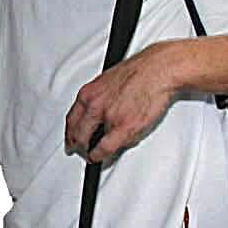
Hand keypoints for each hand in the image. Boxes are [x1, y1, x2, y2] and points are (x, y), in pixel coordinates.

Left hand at [65, 43, 179, 162]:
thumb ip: (99, 99)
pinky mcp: (123, 127)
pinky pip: (105, 149)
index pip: (72, 118)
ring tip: (92, 155)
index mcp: (89, 93)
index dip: (69, 132)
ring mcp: (108, 117)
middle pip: (76, 133)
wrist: (158, 69)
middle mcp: (94, 105)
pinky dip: (100, 155)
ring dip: (88, 152)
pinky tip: (99, 157)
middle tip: (78, 151)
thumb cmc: (140, 72)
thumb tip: (97, 114)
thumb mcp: (109, 81)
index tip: (70, 139)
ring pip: (87, 142)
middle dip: (76, 145)